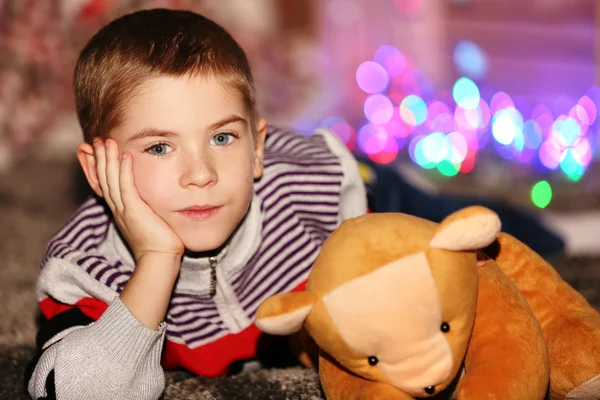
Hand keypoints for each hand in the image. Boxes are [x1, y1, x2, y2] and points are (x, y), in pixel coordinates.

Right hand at [94, 138, 184, 261]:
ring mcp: (124, 210)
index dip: (96, 167)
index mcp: (119, 210)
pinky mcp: (134, 211)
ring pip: (111, 180)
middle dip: (98, 158)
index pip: (103, 184)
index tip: (91, 151)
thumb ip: (145, 207)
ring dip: (108, 160)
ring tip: (106, 142)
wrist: (159, 259)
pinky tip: (125, 156)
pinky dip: (124, 171)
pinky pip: (127, 188)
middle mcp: (118, 208)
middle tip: (95, 141)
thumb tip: (150, 199)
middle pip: (103, 179)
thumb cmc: (159, 242)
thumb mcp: (147, 220)